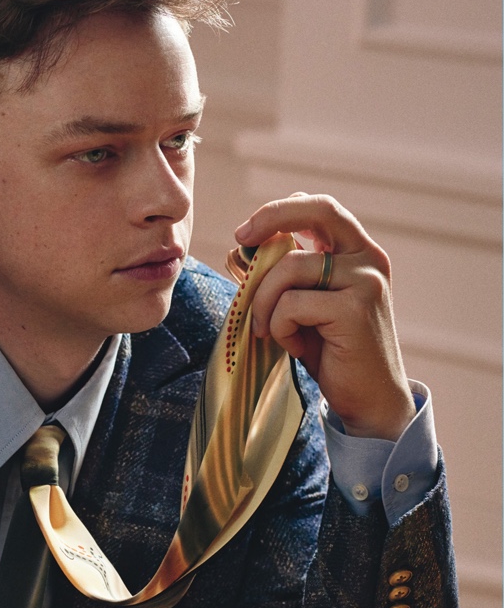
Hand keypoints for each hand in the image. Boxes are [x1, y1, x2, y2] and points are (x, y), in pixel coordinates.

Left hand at [234, 193, 415, 440]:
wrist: (369, 400)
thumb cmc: (333, 353)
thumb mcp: (304, 307)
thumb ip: (283, 277)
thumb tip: (238, 251)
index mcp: (359, 253)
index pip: (321, 208)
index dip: (281, 211)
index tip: (246, 232)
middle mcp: (369, 259)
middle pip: (318, 210)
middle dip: (271, 218)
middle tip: (239, 239)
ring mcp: (365, 281)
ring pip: (290, 267)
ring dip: (264, 300)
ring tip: (269, 330)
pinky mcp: (354, 309)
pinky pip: (292, 303)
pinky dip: (280, 325)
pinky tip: (295, 346)